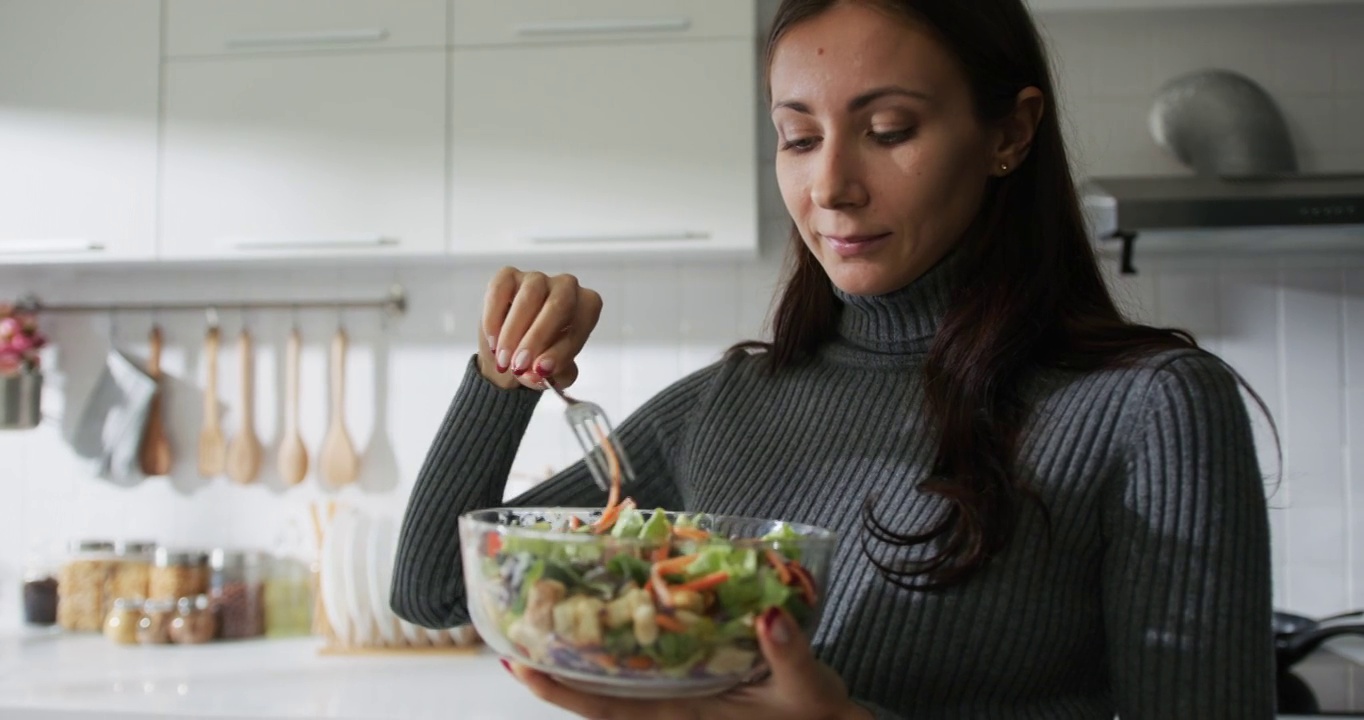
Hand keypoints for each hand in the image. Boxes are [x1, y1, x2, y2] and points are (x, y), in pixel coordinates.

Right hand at [479, 267, 602, 390]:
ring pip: (530, 296)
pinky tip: (493, 342)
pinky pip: (501, 290)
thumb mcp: (554, 374)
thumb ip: (552, 375)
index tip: (541, 371)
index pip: (581, 323)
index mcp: (586, 307)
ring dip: (514, 332)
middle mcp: (566, 287)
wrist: (511, 356)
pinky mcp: (508, 276)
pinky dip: (494, 318)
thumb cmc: (541, 359)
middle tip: (519, 365)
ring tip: (503, 360)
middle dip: (537, 337)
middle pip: (559, 303)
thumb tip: (537, 372)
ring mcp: (537, 279)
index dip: (562, 349)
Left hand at [504, 608, 871, 719]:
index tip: (517, 665)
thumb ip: (788, 652)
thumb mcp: (808, 688)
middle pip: (597, 692)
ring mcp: (683, 694)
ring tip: (549, 610)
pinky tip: (612, 609)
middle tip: (514, 624)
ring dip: (582, 651)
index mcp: (685, 715)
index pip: (607, 708)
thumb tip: (769, 616)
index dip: (560, 690)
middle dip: (553, 665)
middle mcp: (673, 707)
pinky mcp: (698, 678)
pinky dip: (623, 639)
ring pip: (618, 678)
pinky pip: (649, 662)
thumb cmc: (817, 715)